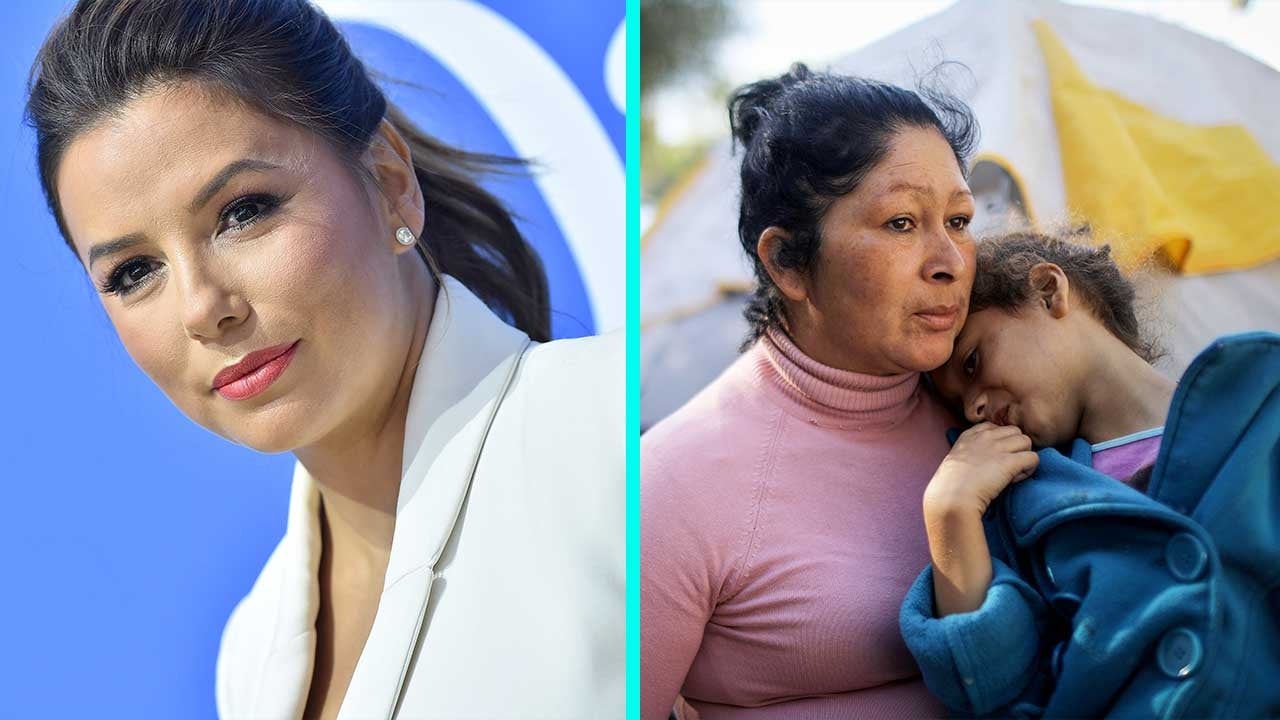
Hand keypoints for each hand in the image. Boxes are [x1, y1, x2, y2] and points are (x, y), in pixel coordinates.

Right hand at [924, 422, 1038, 517]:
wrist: (953, 498)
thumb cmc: (949, 487)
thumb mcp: (955, 460)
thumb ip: (969, 453)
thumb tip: (983, 461)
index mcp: (969, 435)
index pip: (995, 427)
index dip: (1001, 441)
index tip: (995, 457)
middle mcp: (985, 437)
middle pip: (1015, 431)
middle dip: (1016, 447)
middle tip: (1008, 465)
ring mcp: (998, 448)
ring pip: (1026, 441)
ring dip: (1024, 456)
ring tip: (1014, 472)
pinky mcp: (1010, 462)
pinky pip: (1033, 458)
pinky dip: (1029, 469)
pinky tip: (1016, 479)